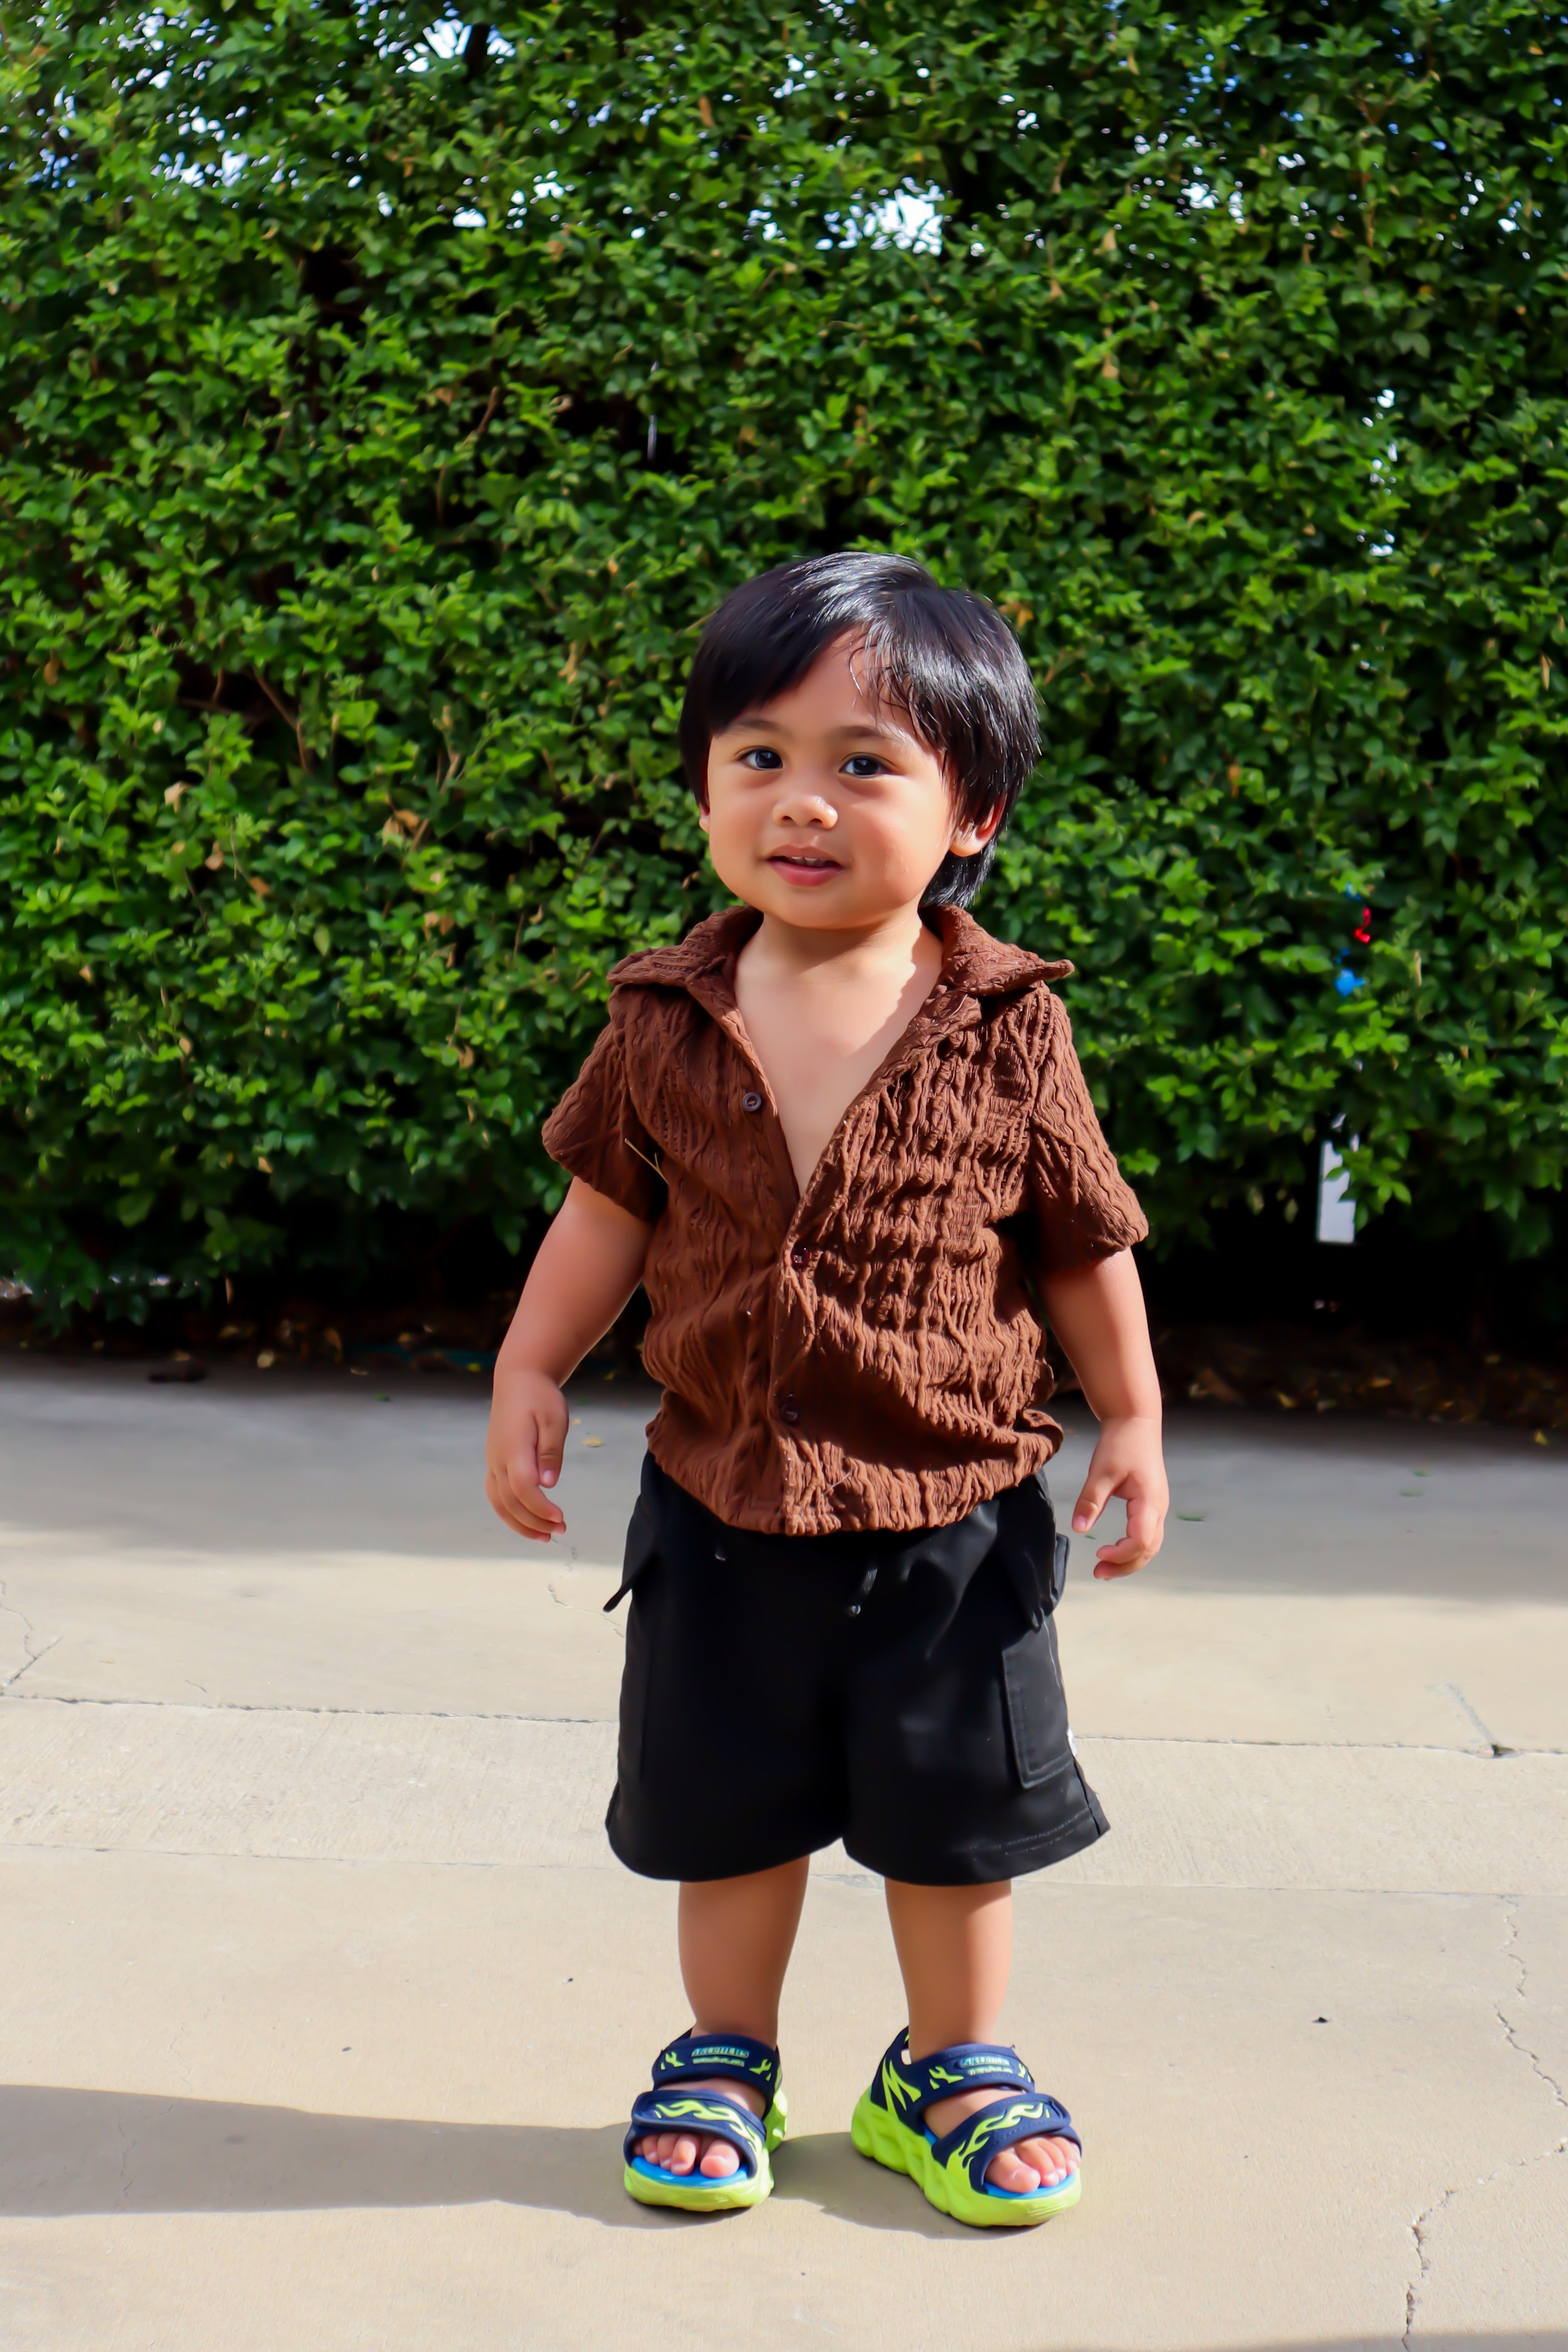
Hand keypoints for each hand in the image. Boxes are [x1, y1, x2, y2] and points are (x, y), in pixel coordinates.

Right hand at [485, 1366, 569, 1542]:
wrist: (518, 1381)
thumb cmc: (540, 1398)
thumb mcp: (554, 1418)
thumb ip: (551, 1451)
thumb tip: (548, 1484)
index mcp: (514, 1447)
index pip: (523, 1487)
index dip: (541, 1507)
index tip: (561, 1517)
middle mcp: (498, 1459)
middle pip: (511, 1501)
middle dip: (535, 1521)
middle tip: (562, 1530)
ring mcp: (492, 1463)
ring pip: (499, 1503)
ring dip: (521, 1524)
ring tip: (546, 1536)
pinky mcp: (493, 1464)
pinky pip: (496, 1496)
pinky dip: (510, 1514)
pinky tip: (528, 1522)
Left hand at [1071, 1412, 1166, 1577]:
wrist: (1136, 1423)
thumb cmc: (1121, 1444)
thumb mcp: (1101, 1471)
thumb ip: (1091, 1501)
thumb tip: (1079, 1530)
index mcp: (1150, 1502)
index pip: (1141, 1540)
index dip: (1121, 1553)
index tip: (1098, 1553)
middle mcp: (1159, 1509)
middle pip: (1149, 1549)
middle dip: (1125, 1565)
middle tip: (1098, 1572)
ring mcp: (1158, 1508)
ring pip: (1150, 1545)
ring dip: (1130, 1560)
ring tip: (1105, 1568)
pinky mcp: (1152, 1505)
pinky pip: (1148, 1535)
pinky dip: (1133, 1548)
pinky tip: (1115, 1550)